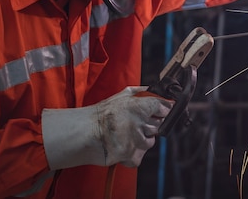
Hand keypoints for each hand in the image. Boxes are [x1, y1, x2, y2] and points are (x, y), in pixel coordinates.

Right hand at [42, 86, 173, 168]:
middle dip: (150, 125)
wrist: (83, 133)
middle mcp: (139, 122)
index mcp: (139, 106)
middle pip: (159, 126)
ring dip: (141, 140)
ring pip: (150, 142)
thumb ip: (142, 92)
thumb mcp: (122, 95)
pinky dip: (132, 154)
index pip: (164, 107)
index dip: (162, 110)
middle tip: (135, 124)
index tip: (160, 111)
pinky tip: (123, 146)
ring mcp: (135, 140)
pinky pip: (140, 156)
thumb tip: (158, 92)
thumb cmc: (100, 114)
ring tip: (126, 135)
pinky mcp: (130, 155)